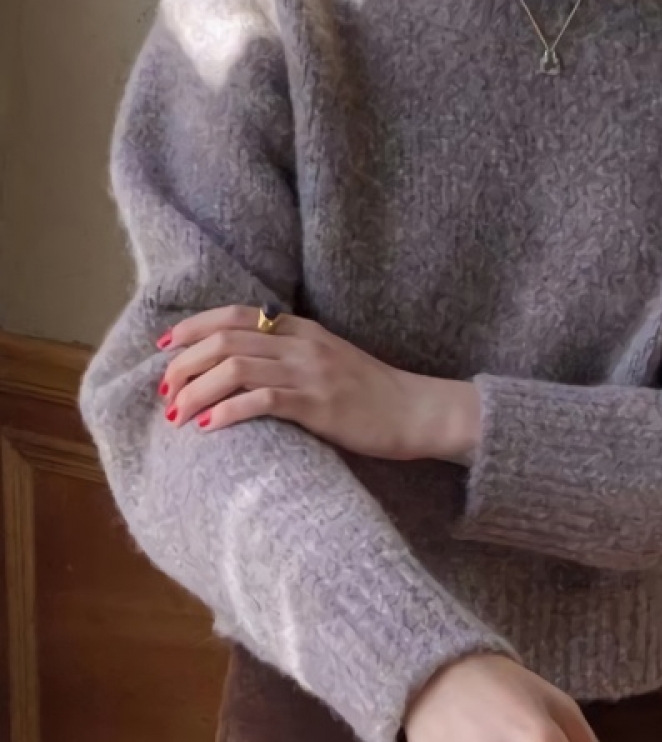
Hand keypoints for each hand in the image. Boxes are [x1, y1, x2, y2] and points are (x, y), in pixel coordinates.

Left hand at [157, 306, 480, 462]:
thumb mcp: (329, 360)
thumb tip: (239, 366)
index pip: (234, 315)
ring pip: (235, 367)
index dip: (193, 328)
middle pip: (225, 339)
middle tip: (165, 391)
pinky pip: (262, 400)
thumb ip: (290, 355)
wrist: (416, 411)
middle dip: (184, 364)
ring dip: (196, 390)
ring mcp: (310, 373)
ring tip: (177, 413)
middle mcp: (301, 345)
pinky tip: (208, 426)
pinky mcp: (318, 405)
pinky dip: (228, 411)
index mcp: (302, 329)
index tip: (165, 347)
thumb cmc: (371, 393)